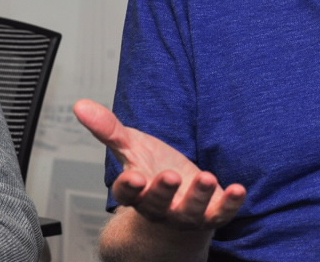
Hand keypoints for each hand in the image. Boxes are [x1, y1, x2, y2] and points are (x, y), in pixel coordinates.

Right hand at [73, 99, 245, 231]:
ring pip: (189, 211)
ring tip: (206, 178)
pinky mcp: (212, 214)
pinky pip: (221, 214)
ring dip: (198, 196)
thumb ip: (109, 129)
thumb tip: (81, 105)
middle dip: (163, 191)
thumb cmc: (153, 171)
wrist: (179, 202)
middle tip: (170, 176)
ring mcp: (185, 214)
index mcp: (137, 191)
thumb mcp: (132, 148)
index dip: (129, 187)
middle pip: (157, 203)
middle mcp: (160, 207)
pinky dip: (230, 204)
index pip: (127, 192)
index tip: (135, 177)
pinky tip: (238, 190)